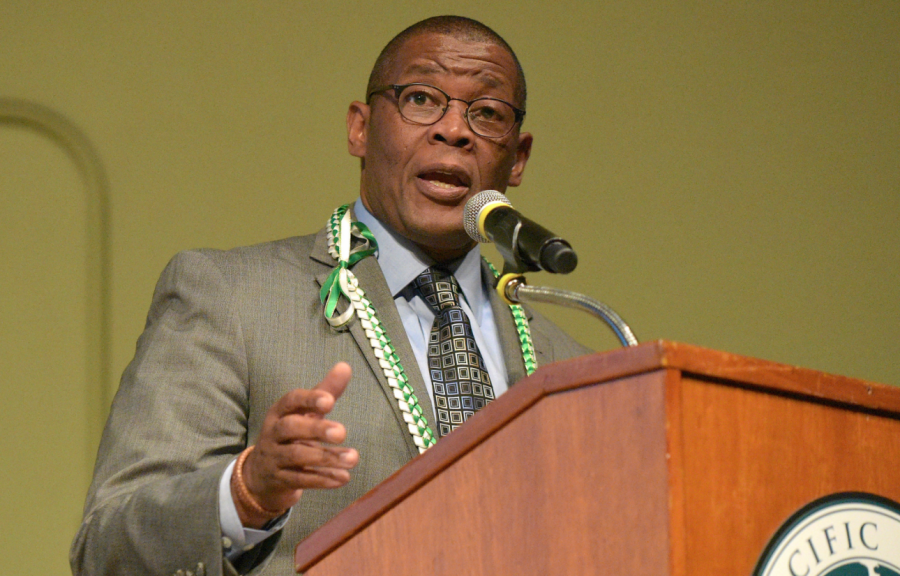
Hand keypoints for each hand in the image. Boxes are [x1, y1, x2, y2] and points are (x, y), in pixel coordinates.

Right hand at [233, 362, 358, 526]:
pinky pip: (300, 480)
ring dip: (326, 457)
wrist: (260, 475)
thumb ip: (325, 391)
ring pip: (296, 456)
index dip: (309, 399)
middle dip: (316, 429)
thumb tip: (345, 366)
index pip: (290, 401)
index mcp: (280, 412)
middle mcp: (273, 433)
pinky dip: (322, 479)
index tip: (330, 400)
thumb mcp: (305, 413)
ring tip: (353, 458)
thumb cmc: (291, 436)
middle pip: (290, 428)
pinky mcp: (279, 480)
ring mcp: (274, 457)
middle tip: (342, 432)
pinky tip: (343, 478)